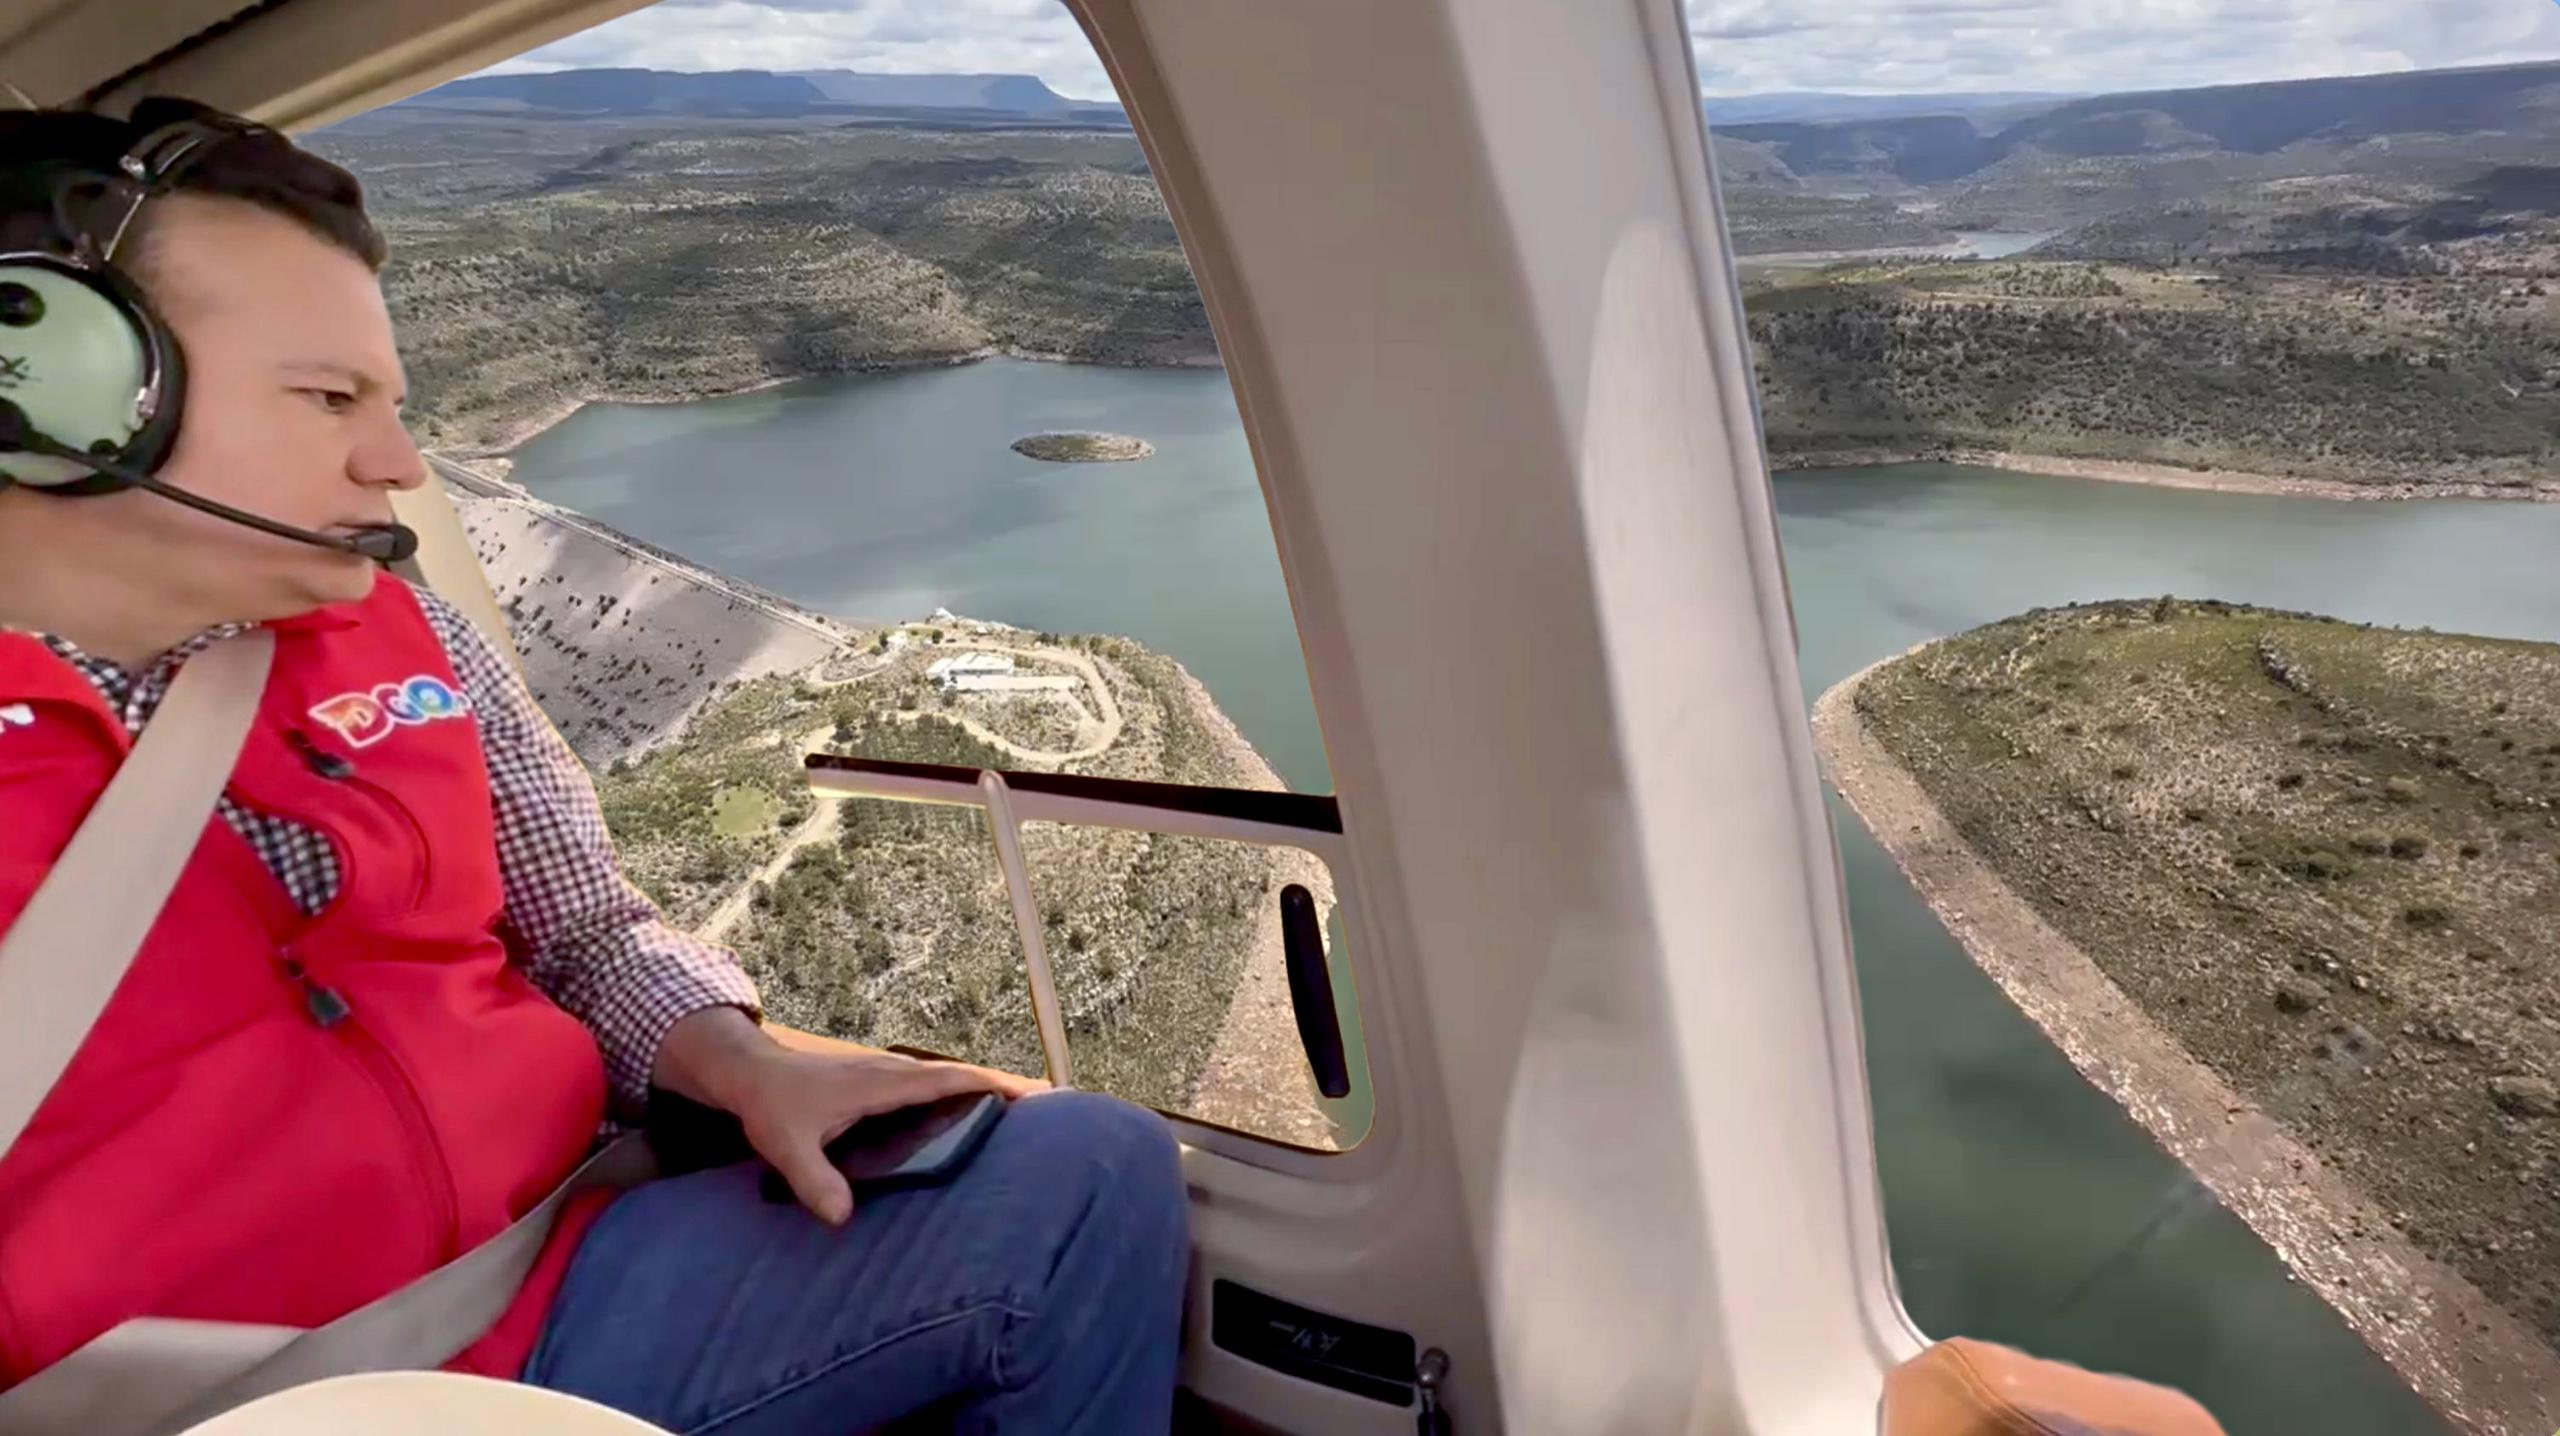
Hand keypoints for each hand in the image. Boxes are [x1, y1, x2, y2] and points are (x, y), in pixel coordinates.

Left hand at [655, 1007, 1047, 1223]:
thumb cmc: (771, 1107)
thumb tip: (843, 1219)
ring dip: (980, 1086)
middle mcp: (890, 1072)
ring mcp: (885, 1072)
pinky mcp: (878, 1079)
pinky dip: (956, 1088)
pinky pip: (929, 1081)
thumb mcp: (788, 1148)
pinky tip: (964, 1108)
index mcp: (881, 1084)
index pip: (946, 1080)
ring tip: (1019, 1105)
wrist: (749, 1072)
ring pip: (944, 1076)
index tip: (1028, 1094)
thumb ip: (815, 1181)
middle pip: (958, 1074)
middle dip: (1000, 1084)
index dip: (987, 1085)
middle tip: (1046, 1101)